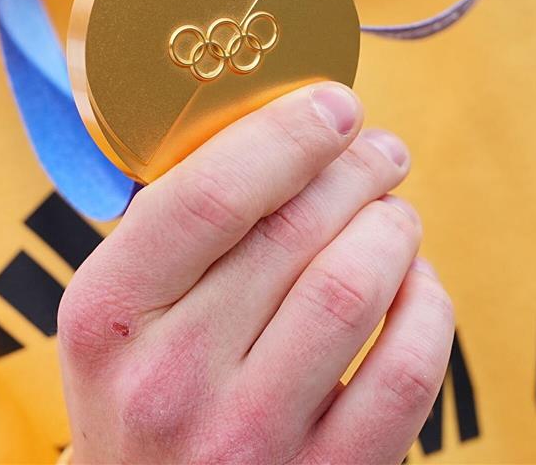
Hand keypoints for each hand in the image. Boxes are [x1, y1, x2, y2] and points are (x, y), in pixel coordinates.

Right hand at [57, 83, 453, 463]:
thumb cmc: (153, 392)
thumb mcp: (126, 313)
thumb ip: (185, 228)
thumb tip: (291, 126)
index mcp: (107, 316)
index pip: (210, 195)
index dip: (289, 133)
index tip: (335, 104)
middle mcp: (169, 381)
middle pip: (296, 230)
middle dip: (358, 169)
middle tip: (382, 152)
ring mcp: (248, 438)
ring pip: (354, 287)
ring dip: (395, 229)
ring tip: (396, 216)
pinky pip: (408, 367)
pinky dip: (429, 305)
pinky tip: (416, 286)